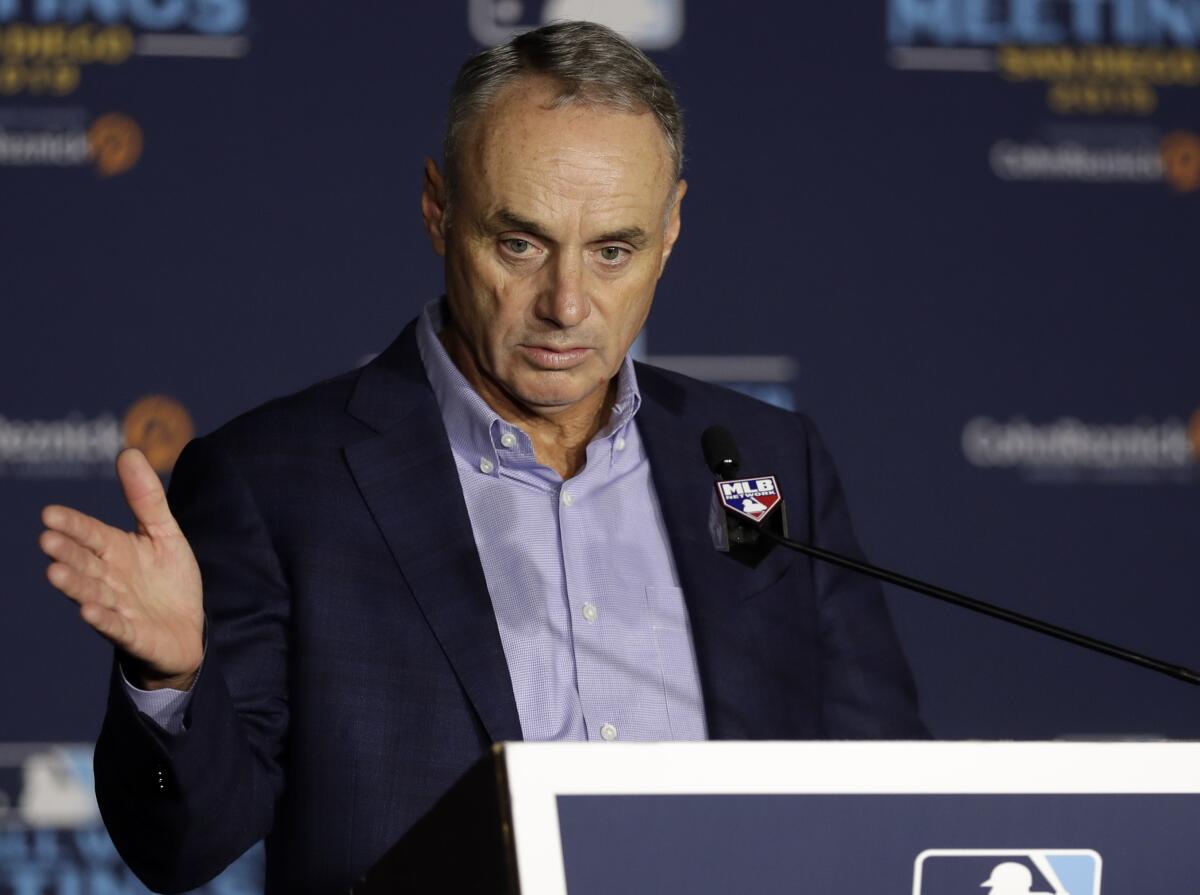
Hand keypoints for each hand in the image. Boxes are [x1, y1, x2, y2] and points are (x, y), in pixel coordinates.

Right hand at [39, 448, 204, 689]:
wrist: (189, 629)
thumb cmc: (168, 580)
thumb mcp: (163, 533)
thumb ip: (146, 498)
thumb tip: (128, 451)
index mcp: (116, 551)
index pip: (90, 534)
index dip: (73, 525)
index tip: (49, 513)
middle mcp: (110, 578)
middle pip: (85, 563)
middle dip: (67, 552)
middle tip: (47, 540)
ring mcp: (119, 607)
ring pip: (93, 593)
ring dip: (75, 585)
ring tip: (54, 573)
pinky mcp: (134, 634)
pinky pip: (116, 626)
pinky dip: (103, 619)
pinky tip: (89, 611)